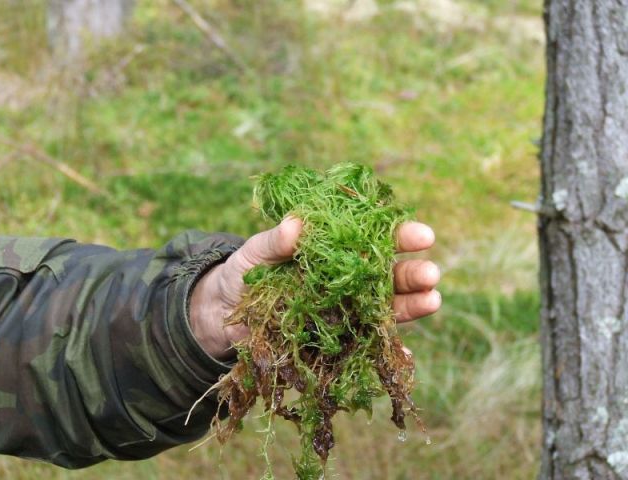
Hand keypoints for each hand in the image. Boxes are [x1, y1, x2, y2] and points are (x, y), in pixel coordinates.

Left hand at [190, 219, 440, 359]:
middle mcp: (348, 280)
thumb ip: (275, 241)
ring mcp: (346, 310)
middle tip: (431, 272)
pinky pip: (367, 343)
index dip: (400, 236)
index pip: (374, 239)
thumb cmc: (244, 274)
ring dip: (411, 305)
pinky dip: (388, 348)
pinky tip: (405, 352)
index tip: (422, 235)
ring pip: (386, 307)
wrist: (226, 315)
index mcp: (335, 250)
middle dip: (413, 273)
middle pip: (389, 275)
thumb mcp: (255, 253)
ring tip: (432, 300)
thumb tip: (296, 225)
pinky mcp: (338, 339)